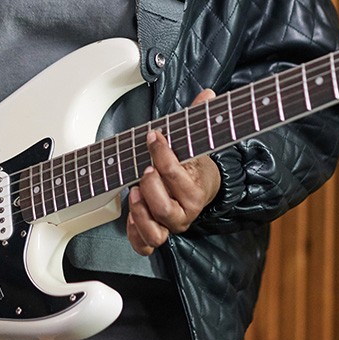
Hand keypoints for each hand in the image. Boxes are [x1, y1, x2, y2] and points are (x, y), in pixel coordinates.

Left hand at [126, 89, 220, 256]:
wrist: (199, 187)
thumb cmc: (193, 164)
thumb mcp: (196, 141)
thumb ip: (199, 117)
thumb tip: (208, 94)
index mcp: (197, 191)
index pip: (177, 174)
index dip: (162, 153)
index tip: (153, 136)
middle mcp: (185, 213)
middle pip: (165, 210)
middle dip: (151, 188)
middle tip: (145, 169)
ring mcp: (170, 226)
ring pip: (156, 233)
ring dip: (140, 214)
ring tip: (133, 192)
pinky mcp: (157, 234)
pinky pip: (144, 245)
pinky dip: (134, 233)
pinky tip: (129, 214)